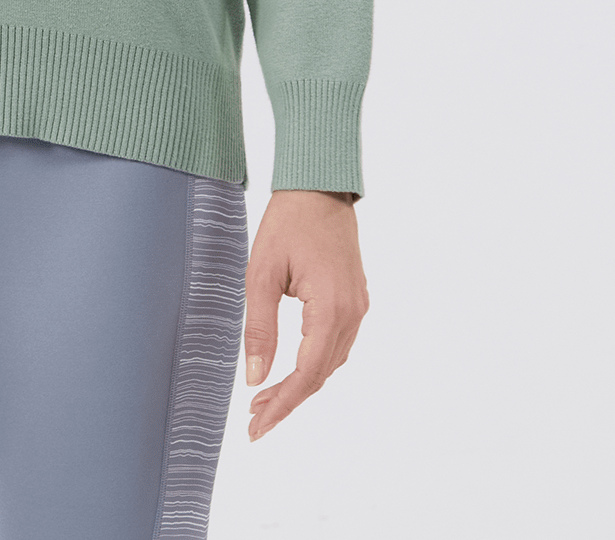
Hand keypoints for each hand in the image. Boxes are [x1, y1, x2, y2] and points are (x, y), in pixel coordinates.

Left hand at [243, 188, 368, 439]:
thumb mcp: (261, 273)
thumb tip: (255, 378)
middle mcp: (352, 314)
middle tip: (255, 421)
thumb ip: (259, 328)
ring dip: (300, 384)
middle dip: (287, 401)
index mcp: (331, 309)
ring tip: (265, 398)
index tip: (258, 427)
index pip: (307, 374)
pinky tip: (290, 369)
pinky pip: (336, 344)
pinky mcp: (355, 299)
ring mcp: (358, 307)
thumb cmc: (288, 223)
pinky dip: (313, 363)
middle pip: (321, 374)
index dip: (282, 405)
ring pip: (330, 363)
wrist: (319, 186)